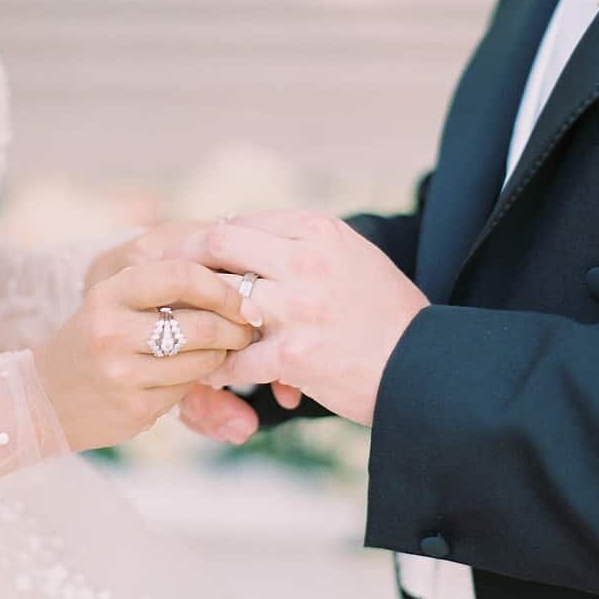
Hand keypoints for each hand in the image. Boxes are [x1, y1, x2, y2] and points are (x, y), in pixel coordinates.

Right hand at [89, 224, 302, 437]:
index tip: (245, 299)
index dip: (224, 287)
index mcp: (109, 293)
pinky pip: (188, 390)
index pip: (182, 276)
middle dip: (236, 328)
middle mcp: (112, 332)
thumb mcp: (114, 301)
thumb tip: (238, 282)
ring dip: (222, 357)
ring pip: (202, 361)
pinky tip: (188, 375)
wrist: (44, 398)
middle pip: (201, 325)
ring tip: (222, 351)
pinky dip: (198, 381)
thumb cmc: (95, 339)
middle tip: (247, 330)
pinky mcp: (134, 410)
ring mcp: (122, 374)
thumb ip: (163, 288)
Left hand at [160, 212, 428, 425]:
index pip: (243, 221)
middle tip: (172, 285)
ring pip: (219, 300)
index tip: (193, 259)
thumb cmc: (391, 317)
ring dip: (199, 318)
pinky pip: (234, 359)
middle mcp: (306, 260)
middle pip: (219, 243)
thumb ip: (308, 246)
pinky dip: (218, 371)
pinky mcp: (293, 354)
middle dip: (189, 263)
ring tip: (185, 332)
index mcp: (320, 231)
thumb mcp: (356, 259)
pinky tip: (211, 377)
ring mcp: (298, 306)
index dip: (210, 240)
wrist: (427, 369)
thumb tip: (259, 239)